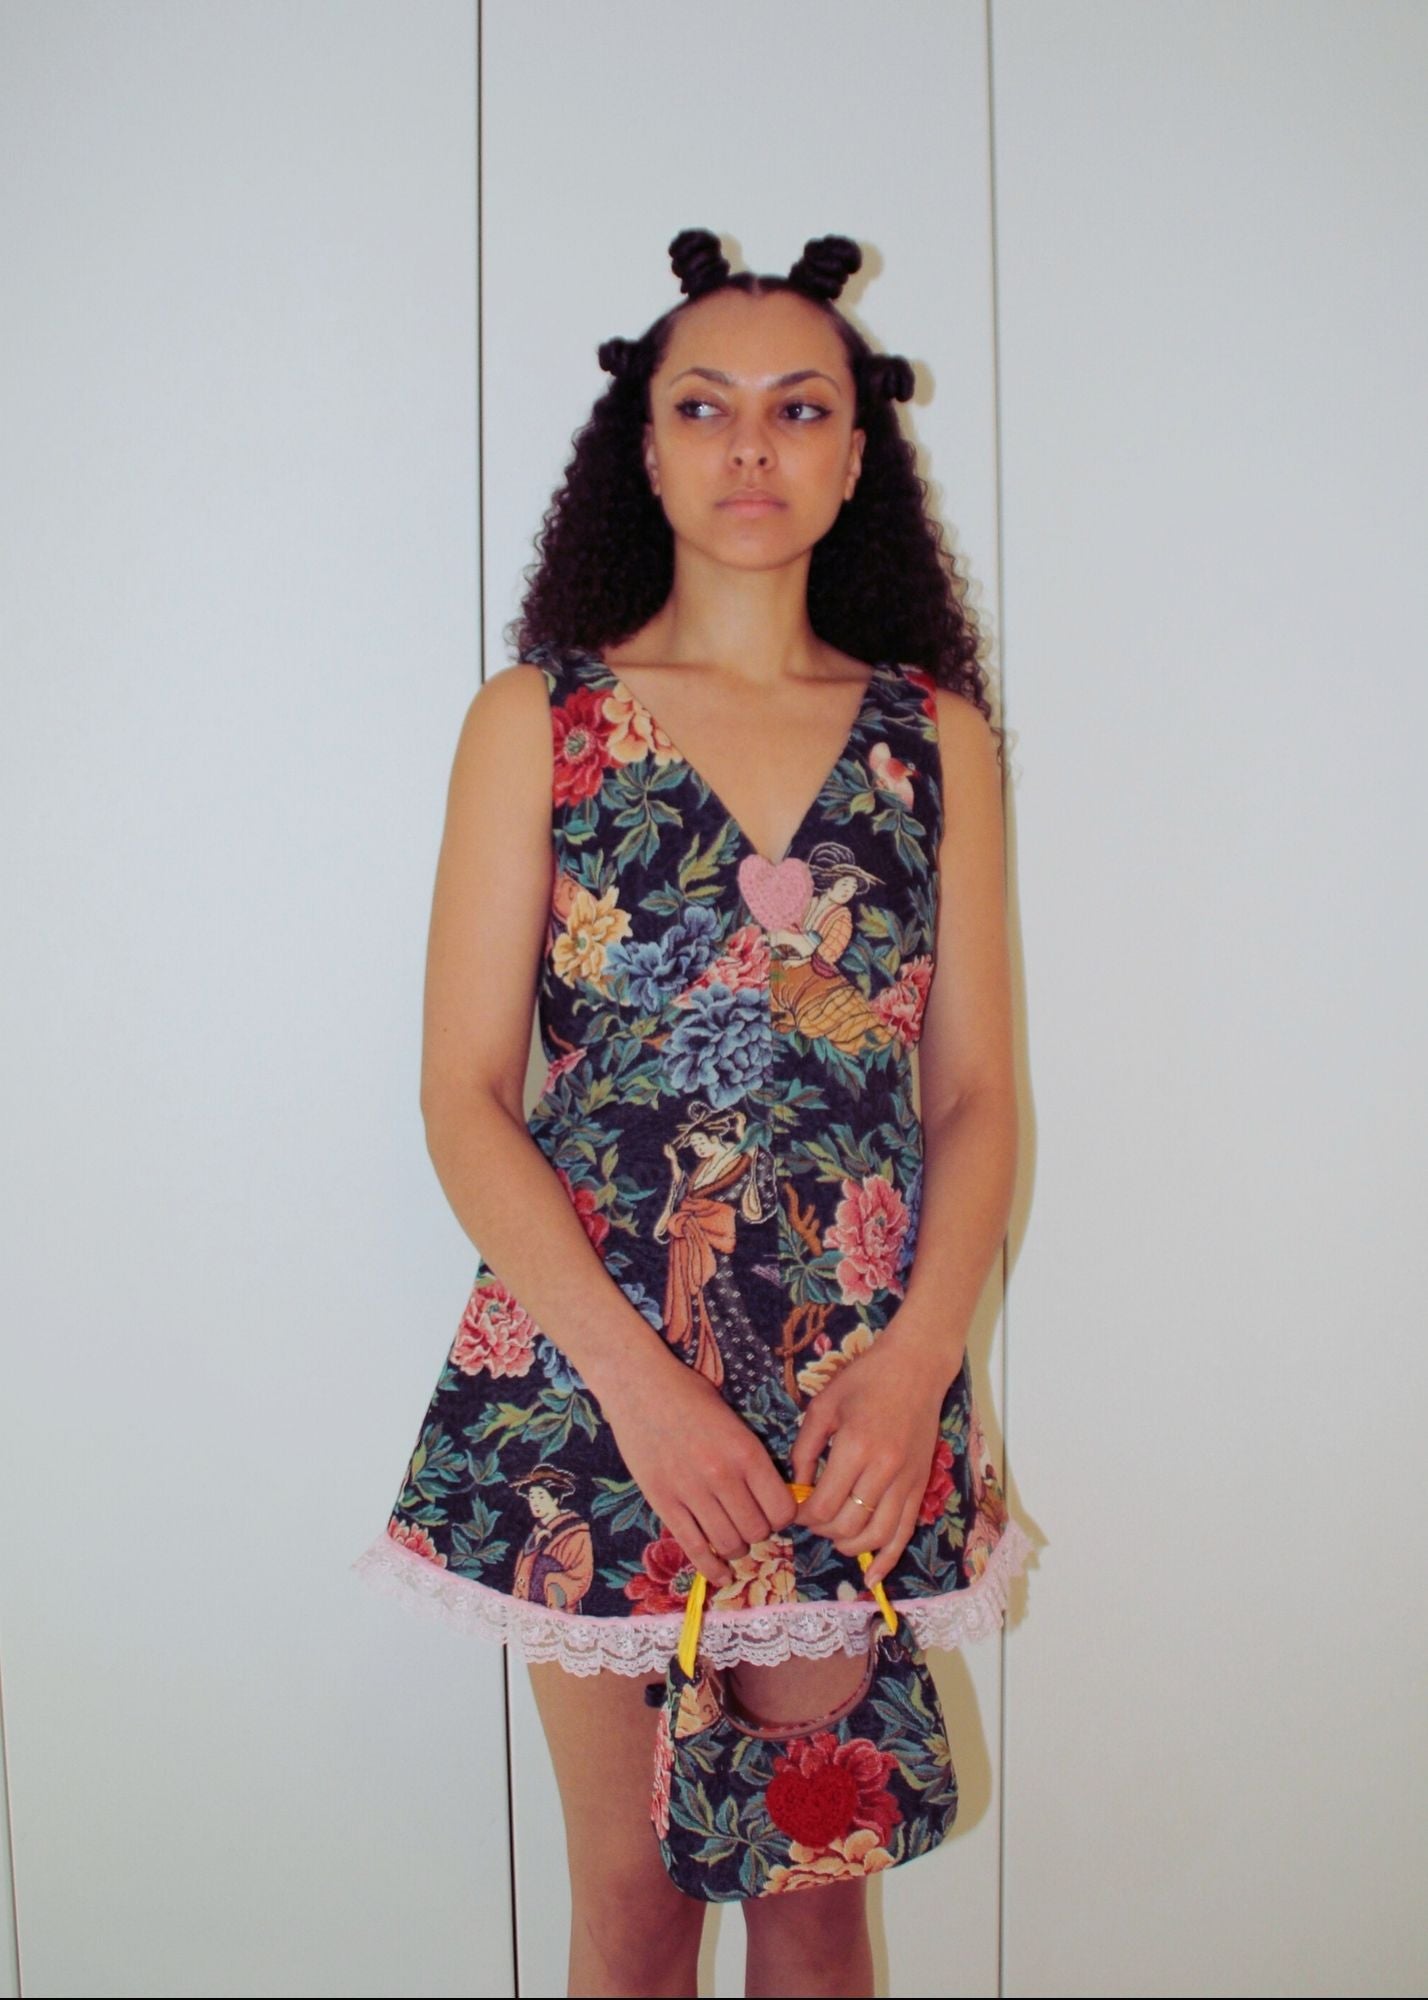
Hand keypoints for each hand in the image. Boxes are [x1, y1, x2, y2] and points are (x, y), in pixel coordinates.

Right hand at [598, 1348, 797, 1589]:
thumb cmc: (689, 1395)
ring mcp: (690, 1491)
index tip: (773, 1512)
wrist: (639, 1385)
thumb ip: (751, 1457)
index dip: (782, 1517)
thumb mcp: (733, 1420)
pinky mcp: (663, 1502)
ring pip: (728, 1544)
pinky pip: (693, 1548)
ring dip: (735, 1548)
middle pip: (757, 1531)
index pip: (782, 1509)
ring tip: (732, 1540)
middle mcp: (722, 1475)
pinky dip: (710, 1568)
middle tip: (749, 1523)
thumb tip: (770, 1497)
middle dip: (758, 1533)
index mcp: (747, 1451)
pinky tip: (718, 1573)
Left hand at [790, 1324, 960, 1587]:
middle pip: (847, 1526)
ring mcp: (906, 1481)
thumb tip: (796, 1485)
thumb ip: (805, 1448)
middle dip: (823, 1532)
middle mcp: (883, 1470)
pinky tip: (873, 1578)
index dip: (804, 1517)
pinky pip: (904, 1532)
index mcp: (855, 1448)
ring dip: (849, 1546)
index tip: (795, 1510)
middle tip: (812, 1520)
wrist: (916, 1367)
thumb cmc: (865, 1380)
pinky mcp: (920, 1485)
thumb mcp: (823, 1406)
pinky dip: (887, 1559)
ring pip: (875, 1536)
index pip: (824, 1505)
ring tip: (834, 1537)